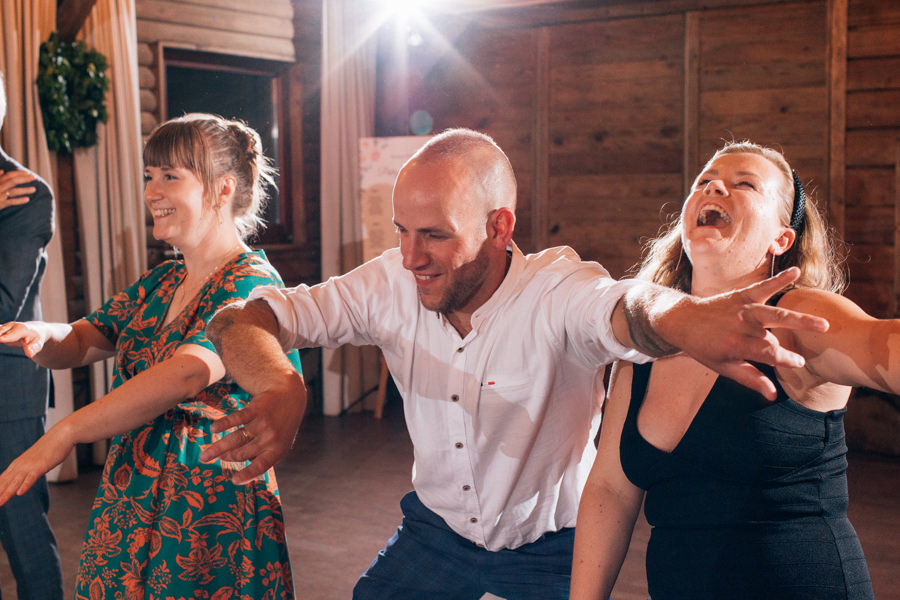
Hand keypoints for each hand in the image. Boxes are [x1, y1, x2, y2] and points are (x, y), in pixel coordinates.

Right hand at [0, 170, 36, 210]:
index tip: (27, 173)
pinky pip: (10, 202)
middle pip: (13, 181)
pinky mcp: (0, 203)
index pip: (9, 175)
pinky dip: (19, 200)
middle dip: (24, 179)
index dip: (18, 173)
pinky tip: (27, 199)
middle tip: (34, 178)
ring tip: (34, 189)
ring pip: (13, 191)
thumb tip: (2, 171)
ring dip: (24, 190)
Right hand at [0, 321, 47, 357]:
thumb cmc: (36, 339)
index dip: (6, 337)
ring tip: (0, 342)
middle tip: (0, 341)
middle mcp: (12, 325)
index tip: (0, 339)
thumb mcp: (38, 344)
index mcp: (23, 328)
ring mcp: (5, 326)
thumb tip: (29, 354)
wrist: (35, 330)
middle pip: (0, 331)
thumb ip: (33, 348)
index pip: (13, 333)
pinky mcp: (1, 329)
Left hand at [0, 425, 74, 504]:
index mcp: (18, 464)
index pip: (2, 479)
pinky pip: (32, 477)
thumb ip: (29, 468)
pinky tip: (20, 493)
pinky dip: (25, 485)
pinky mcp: (41, 466)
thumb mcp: (36, 459)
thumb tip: (25, 475)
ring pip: (16, 482)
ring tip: (0, 503)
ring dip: (7, 493)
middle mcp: (20, 465)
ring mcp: (30, 465)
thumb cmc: (51, 446)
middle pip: (6, 482)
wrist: (61, 434)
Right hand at [199, 373, 306, 484]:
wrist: (290, 396)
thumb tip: (244, 475)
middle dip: (226, 457)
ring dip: (217, 448)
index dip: (247, 475)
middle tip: (215, 457)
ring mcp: (263, 424)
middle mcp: (271, 438)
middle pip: (241, 453)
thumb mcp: (280, 444)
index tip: (234, 481)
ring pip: (235, 439)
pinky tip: (213, 429)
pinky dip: (223, 424)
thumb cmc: (282, 425)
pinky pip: (236, 418)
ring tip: (204, 456)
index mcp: (277, 450)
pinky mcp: (256, 409)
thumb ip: (263, 457)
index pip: (260, 466)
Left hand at [657, 268, 829, 399]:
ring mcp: (742, 308)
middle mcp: (740, 326)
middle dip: (790, 343)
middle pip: (772, 336)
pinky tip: (796, 271)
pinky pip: (763, 286)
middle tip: (814, 347)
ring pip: (774, 313)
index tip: (799, 363)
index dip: (783, 359)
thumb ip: (750, 378)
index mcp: (735, 345)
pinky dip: (779, 279)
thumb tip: (773, 395)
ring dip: (798, 318)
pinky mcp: (742, 295)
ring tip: (823, 323)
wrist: (682, 320)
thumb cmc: (705, 348)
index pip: (766, 354)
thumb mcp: (723, 366)